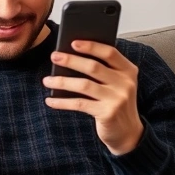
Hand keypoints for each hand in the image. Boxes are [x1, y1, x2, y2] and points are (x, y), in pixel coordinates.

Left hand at [44, 40, 143, 154]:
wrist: (128, 132)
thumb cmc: (115, 102)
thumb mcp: (115, 84)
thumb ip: (102, 70)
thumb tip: (70, 56)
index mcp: (128, 70)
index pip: (110, 53)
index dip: (91, 46)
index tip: (72, 42)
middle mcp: (126, 83)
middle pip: (94, 67)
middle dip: (71, 60)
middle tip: (53, 56)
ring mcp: (118, 98)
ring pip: (84, 85)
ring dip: (62, 82)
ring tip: (46, 80)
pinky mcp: (108, 113)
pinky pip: (79, 104)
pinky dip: (62, 102)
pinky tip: (50, 100)